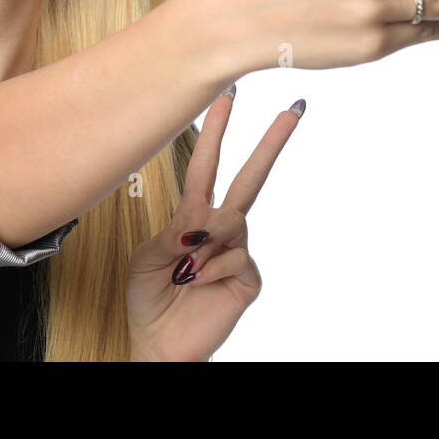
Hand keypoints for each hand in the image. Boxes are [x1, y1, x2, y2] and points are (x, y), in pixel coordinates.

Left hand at [127, 87, 300, 360]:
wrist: (157, 343)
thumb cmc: (149, 299)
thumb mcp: (146, 257)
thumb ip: (172, 233)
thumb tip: (201, 225)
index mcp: (191, 216)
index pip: (207, 165)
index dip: (214, 130)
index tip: (227, 96)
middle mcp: (219, 229)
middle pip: (249, 177)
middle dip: (269, 142)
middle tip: (291, 109)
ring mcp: (236, 252)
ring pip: (233, 220)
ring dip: (204, 240)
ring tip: (184, 267)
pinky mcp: (247, 278)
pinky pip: (235, 257)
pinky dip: (209, 268)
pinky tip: (196, 282)